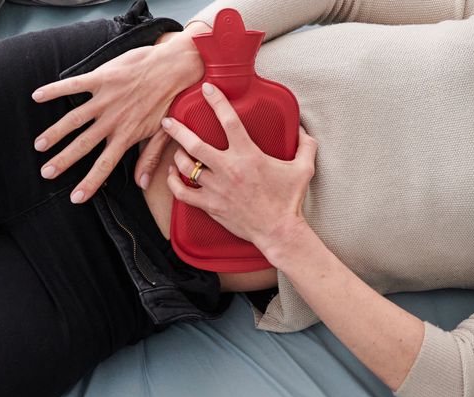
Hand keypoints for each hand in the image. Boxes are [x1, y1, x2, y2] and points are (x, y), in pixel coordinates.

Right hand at [31, 22, 209, 202]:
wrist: (175, 67)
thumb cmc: (171, 100)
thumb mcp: (164, 133)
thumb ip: (150, 158)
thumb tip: (141, 184)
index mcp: (127, 135)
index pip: (105, 164)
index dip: (90, 182)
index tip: (76, 198)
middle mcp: (113, 120)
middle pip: (84, 145)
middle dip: (63, 161)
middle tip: (46, 173)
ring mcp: (106, 99)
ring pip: (74, 119)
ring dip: (55, 133)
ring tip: (39, 146)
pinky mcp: (102, 78)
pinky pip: (74, 85)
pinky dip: (55, 90)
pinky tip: (37, 96)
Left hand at [162, 82, 317, 255]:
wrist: (278, 231)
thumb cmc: (289, 200)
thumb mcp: (304, 169)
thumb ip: (305, 145)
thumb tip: (304, 130)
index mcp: (248, 155)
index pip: (229, 121)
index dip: (216, 101)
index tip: (207, 89)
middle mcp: (229, 169)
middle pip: (195, 144)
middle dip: (178, 130)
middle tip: (168, 122)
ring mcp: (216, 188)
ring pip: (185, 166)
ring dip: (178, 156)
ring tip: (177, 150)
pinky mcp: (210, 205)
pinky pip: (182, 192)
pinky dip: (173, 182)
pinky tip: (171, 175)